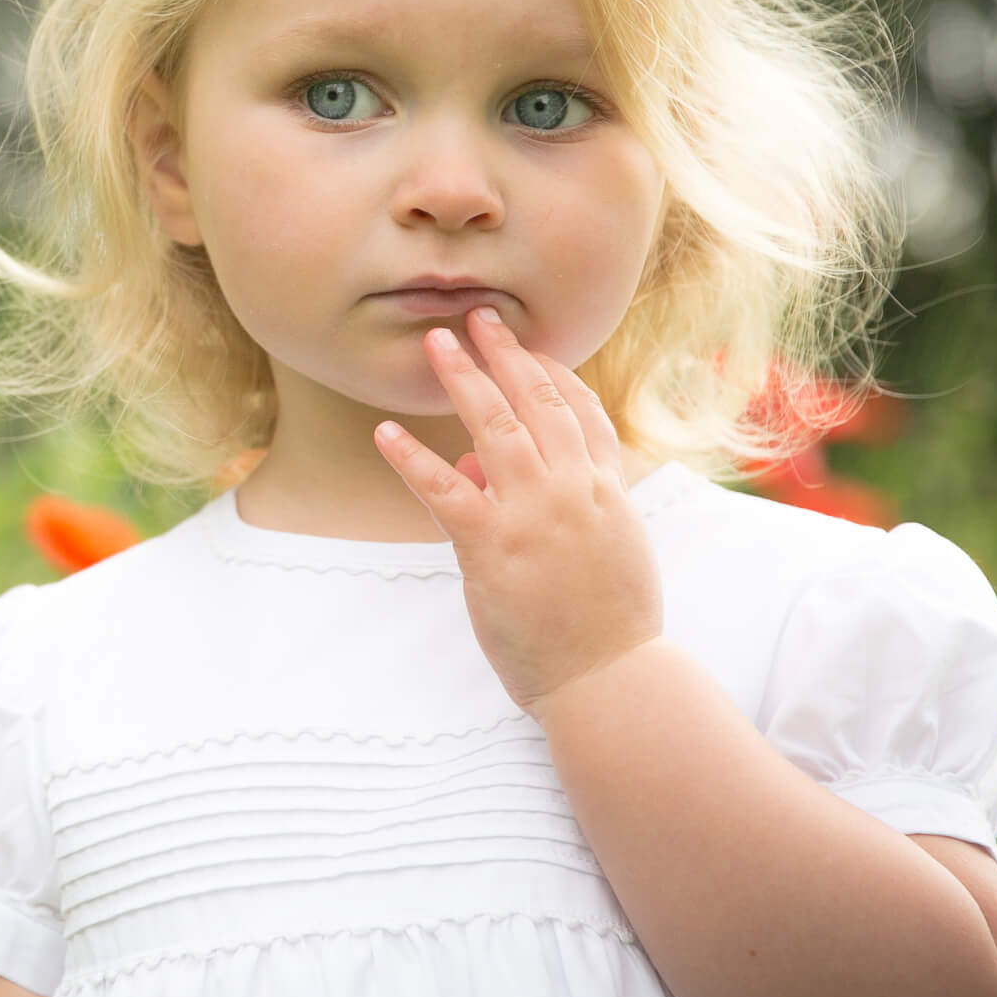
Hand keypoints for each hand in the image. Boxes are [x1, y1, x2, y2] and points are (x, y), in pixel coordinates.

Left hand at [373, 305, 663, 718]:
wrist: (611, 680)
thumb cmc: (610, 624)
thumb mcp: (608, 548)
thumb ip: (565, 501)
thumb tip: (484, 467)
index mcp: (605, 489)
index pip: (580, 411)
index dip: (551, 373)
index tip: (528, 348)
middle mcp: (572, 489)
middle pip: (536, 401)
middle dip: (505, 354)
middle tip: (477, 317)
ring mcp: (533, 514)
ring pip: (493, 428)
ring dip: (461, 379)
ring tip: (434, 343)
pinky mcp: (491, 548)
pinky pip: (443, 491)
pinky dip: (411, 459)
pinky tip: (385, 433)